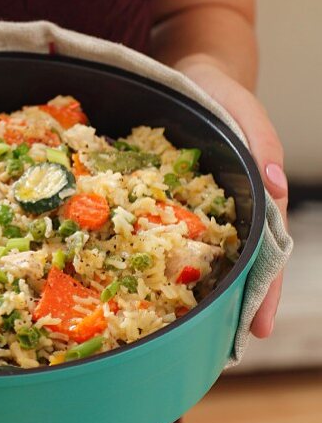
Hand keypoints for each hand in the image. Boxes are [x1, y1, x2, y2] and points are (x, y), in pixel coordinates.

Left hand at [174, 55, 287, 337]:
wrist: (189, 71)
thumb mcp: (245, 111)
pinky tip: (146, 290)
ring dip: (200, 295)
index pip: (267, 254)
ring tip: (191, 335)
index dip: (263, 291)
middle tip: (222, 350)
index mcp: (256, 198)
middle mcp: (231, 212)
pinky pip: (164, 236)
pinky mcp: (168, 202)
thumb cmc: (223, 94)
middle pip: (237, 268)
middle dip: (232, 307)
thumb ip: (262, 144)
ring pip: (204, 260)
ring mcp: (200, 211)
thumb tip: (277, 184)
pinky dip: (160, 263)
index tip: (257, 327)